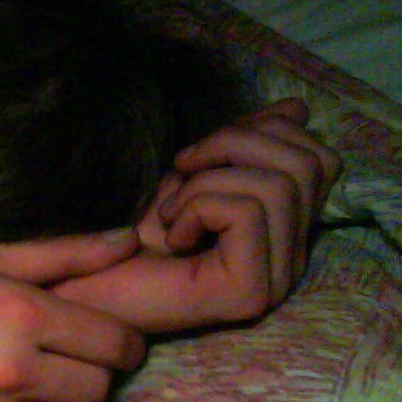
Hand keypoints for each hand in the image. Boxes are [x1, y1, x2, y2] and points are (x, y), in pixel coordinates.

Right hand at [0, 230, 145, 401]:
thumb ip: (61, 253)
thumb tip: (130, 239)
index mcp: (21, 315)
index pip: (117, 345)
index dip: (120, 341)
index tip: (106, 338)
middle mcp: (10, 371)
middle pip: (98, 388)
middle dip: (87, 369)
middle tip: (55, 352)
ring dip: (52, 399)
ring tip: (13, 373)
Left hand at [56, 98, 341, 331]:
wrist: (82, 283)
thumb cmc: (127, 233)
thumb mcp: (191, 175)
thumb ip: (242, 146)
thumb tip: (296, 108)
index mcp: (285, 230)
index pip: (319, 160)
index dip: (260, 133)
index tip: (194, 156)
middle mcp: (292, 260)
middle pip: (311, 165)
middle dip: (237, 144)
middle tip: (182, 169)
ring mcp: (276, 281)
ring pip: (280, 185)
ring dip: (209, 180)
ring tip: (171, 210)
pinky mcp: (249, 294)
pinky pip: (247, 213)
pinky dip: (198, 206)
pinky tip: (171, 236)